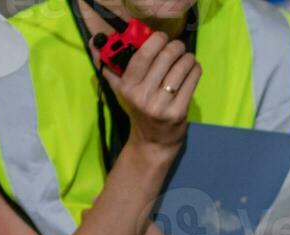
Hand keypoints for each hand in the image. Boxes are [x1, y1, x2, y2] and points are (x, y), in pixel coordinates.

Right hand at [96, 30, 199, 150]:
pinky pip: (191, 82)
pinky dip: (195, 70)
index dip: (156, 40)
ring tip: (187, 57)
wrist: (152, 141)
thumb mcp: (120, 90)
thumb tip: (94, 44)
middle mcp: (143, 95)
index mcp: (128, 86)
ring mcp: (162, 104)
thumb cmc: (137, 109)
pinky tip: (193, 67)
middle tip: (177, 46)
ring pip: (181, 68)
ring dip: (187, 57)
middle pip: (165, 58)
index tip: (161, 37)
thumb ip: (109, 68)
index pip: (144, 55)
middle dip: (175, 46)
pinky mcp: (178, 112)